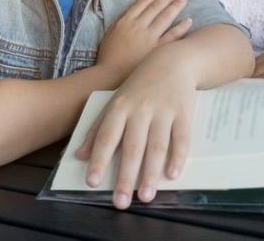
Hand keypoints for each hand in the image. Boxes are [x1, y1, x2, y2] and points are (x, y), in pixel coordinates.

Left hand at [77, 54, 196, 208]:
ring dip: (150, 173)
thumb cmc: (139, 86)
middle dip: (125, 176)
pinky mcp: (184, 112)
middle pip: (132, 146)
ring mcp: (164, 110)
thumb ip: (97, 128)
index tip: (92, 182)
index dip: (99, 159)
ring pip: (156, 146)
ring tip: (146, 197)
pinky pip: (182, 137)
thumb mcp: (115, 100)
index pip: (106, 136)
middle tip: (121, 202)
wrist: (173, 61)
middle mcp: (141, 108)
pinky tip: (173, 175)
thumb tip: (79, 156)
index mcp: (120, 106)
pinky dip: (178, 157)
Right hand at [95, 0, 191, 79]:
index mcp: (126, 21)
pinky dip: (181, 27)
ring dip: (175, 7)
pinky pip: (173, 36)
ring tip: (183, 0)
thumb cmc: (108, 58)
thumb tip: (129, 16)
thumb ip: (120, 24)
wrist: (110, 76)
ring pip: (166, 17)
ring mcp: (150, 38)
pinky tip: (188, 20)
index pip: (142, 4)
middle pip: (156, 8)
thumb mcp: (109, 35)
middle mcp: (139, 26)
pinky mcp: (158, 50)